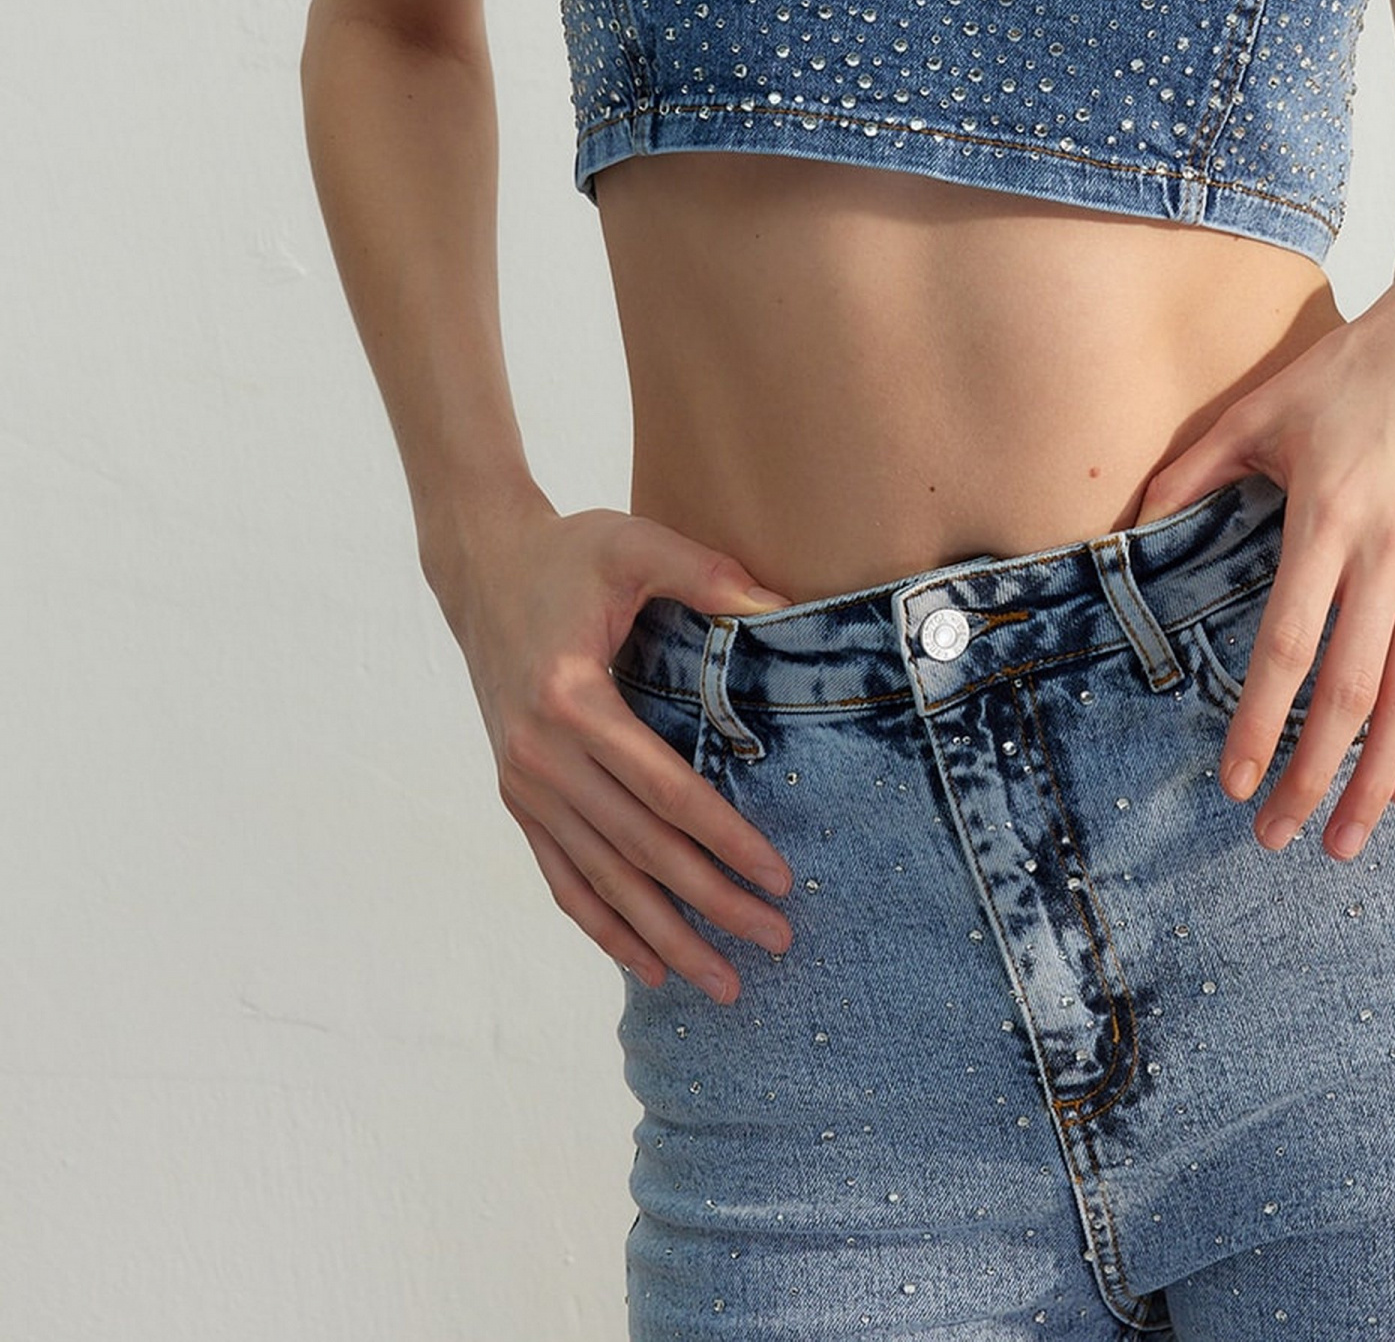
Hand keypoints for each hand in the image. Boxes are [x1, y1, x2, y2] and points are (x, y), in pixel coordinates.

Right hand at [432, 496, 799, 1004]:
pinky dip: (604, 926)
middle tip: (776, 940)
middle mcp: (540, 755)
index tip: (777, 876)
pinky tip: (646, 964)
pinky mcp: (517, 796)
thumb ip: (707, 572)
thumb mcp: (634, 544)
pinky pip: (563, 876)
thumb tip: (780, 606)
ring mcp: (523, 784)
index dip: (724, 837)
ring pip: (603, 880)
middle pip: (639, 848)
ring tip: (724, 982)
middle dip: (711, 902)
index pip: (664, 790)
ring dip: (664, 936)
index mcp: (573, 699)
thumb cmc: (567, 554)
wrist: (482, 568)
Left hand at [1131, 245, 1394, 863]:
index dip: (1259, 724)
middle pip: (1351, 694)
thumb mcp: (1266, 403)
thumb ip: (1197, 465)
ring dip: (1378, 780)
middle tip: (1275, 836)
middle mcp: (1393, 552)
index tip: (1231, 781)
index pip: (1289, 647)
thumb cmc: (1362, 363)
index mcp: (1329, 515)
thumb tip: (1131, 518)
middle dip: (1312, 778)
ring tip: (1347, 837)